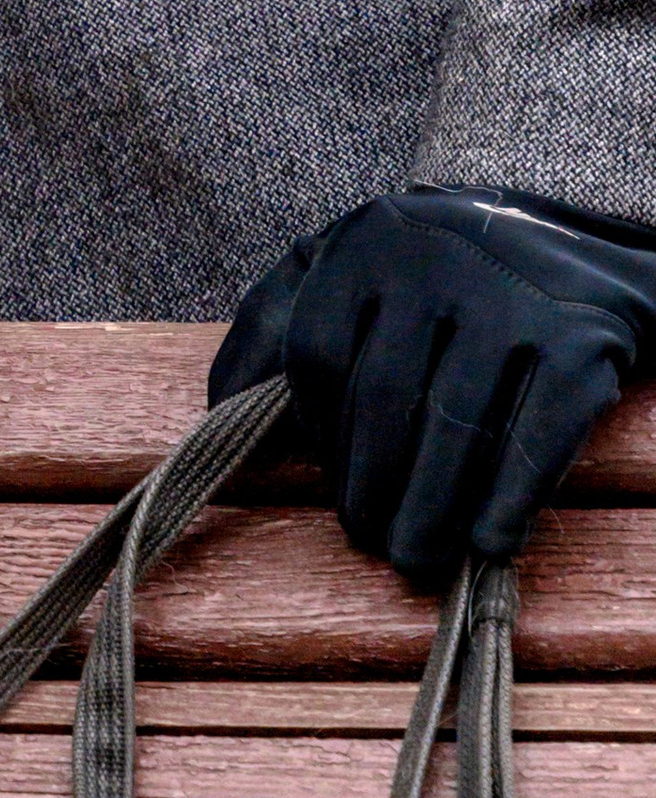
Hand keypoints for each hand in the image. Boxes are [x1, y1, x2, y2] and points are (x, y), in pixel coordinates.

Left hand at [213, 185, 655, 583]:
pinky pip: (533, 440)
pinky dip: (505, 501)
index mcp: (368, 243)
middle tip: (370, 537)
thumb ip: (274, 321)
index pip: (318, 354)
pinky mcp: (578, 344)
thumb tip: (219, 406)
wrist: (563, 243)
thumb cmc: (427, 271)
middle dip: (370, 486)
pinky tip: (485, 540)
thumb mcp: (344, 264)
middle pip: (384, 400)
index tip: (327, 481)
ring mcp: (512, 301)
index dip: (317, 431)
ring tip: (416, 555)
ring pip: (456, 428)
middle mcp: (436, 262)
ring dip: (430, 509)